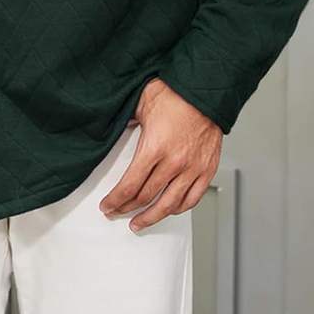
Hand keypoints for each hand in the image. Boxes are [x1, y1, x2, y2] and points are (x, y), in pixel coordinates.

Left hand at [99, 77, 221, 231]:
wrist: (205, 91)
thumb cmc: (175, 94)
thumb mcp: (142, 103)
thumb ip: (126, 120)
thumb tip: (111, 127)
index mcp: (155, 147)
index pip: (130, 185)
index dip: (116, 200)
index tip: (107, 206)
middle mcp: (174, 162)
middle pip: (146, 197)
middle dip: (127, 208)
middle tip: (116, 213)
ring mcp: (192, 169)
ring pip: (168, 205)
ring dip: (151, 217)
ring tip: (139, 222)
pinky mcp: (206, 170)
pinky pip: (192, 199)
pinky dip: (178, 208)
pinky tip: (168, 210)